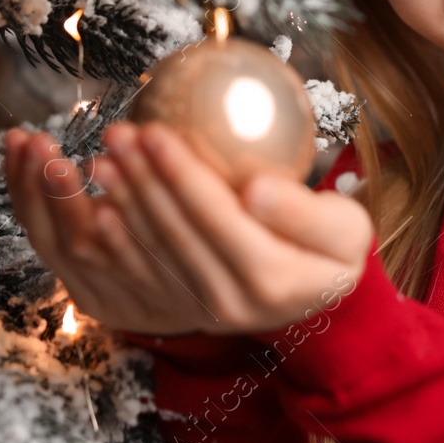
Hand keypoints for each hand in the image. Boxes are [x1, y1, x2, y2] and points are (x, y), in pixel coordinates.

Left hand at [4, 120, 372, 335]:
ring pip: (152, 251)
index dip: (181, 174)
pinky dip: (118, 234)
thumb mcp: (346, 228)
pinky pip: (144, 268)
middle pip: (176, 233)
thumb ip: (305, 212)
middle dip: (140, 180)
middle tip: (115, 133)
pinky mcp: (185, 309)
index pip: (215, 217)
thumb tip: (257, 189)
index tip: (154, 131)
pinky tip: (97, 201)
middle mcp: (232, 303)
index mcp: (272, 279)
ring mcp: (204, 311)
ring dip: (122, 203)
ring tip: (100, 158)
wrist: (323, 293)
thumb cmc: (336, 248)